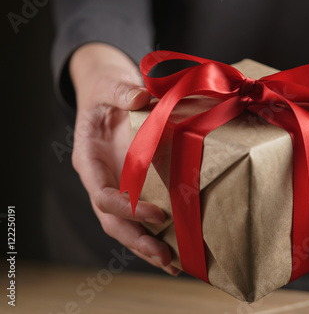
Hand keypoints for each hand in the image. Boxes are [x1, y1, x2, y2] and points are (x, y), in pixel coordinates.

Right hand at [69, 43, 178, 275]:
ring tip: (173, 265)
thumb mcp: (109, 85)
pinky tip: (177, 248)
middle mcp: (102, 179)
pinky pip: (141, 215)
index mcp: (90, 160)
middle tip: (166, 258)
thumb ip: (121, 92)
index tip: (158, 213)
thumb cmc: (105, 90)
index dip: (127, 208)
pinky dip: (156, 234)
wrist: (107, 92)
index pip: (103, 194)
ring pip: (126, 226)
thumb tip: (140, 99)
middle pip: (113, 221)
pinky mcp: (134, 186)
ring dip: (147, 247)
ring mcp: (118, 186)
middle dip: (138, 241)